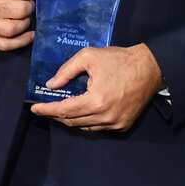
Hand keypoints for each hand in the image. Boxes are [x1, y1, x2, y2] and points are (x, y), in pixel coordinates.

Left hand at [29, 43, 164, 131]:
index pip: (64, 110)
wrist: (150, 68)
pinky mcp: (123, 126)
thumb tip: (51, 85)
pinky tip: (80, 112)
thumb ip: (66, 71)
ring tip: (60, 109)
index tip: (34, 108)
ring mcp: (115, 124)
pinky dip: (86, 122)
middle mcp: (105, 117)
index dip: (47, 110)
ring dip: (70, 120)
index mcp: (95, 101)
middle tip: (44, 108)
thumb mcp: (88, 57)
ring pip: (84, 127)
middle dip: (55, 115)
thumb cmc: (118, 60)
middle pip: (72, 122)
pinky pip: (97, 128)